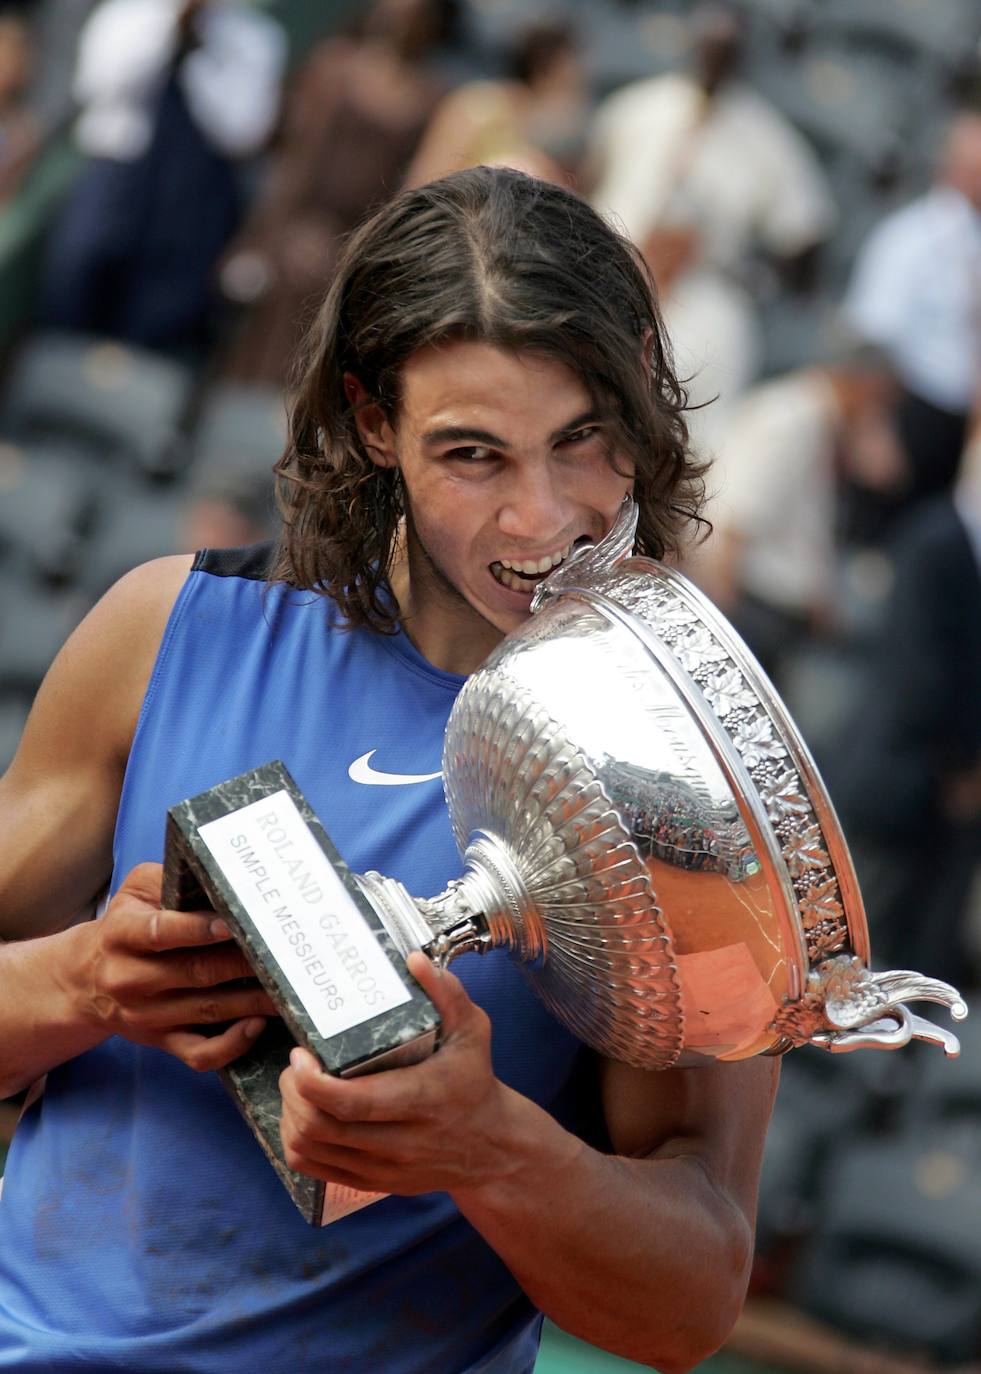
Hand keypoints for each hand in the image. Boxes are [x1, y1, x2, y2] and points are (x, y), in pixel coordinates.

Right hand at [76, 862, 274, 1070]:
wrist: (84, 980)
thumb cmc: (124, 925)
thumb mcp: (135, 892)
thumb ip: (170, 879)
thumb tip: (219, 878)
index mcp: (121, 935)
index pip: (159, 932)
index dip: (197, 929)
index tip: (232, 922)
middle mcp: (129, 978)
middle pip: (194, 973)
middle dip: (241, 963)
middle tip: (281, 953)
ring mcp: (146, 1015)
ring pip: (205, 1011)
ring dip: (250, 1001)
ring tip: (286, 987)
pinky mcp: (160, 1041)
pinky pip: (199, 1054)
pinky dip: (231, 1045)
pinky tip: (257, 1024)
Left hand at [278, 953, 523, 1196]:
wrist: (491, 1148)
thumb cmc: (474, 1081)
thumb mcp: (473, 1031)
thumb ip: (447, 993)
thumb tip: (414, 960)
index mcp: (423, 1100)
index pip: (352, 1103)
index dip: (312, 1083)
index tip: (299, 1055)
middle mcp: (401, 1141)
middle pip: (321, 1128)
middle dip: (293, 1093)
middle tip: (295, 1066)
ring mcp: (384, 1168)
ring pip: (310, 1150)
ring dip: (291, 1116)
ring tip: (297, 1088)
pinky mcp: (373, 1183)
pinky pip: (315, 1169)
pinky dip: (297, 1142)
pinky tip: (303, 1116)